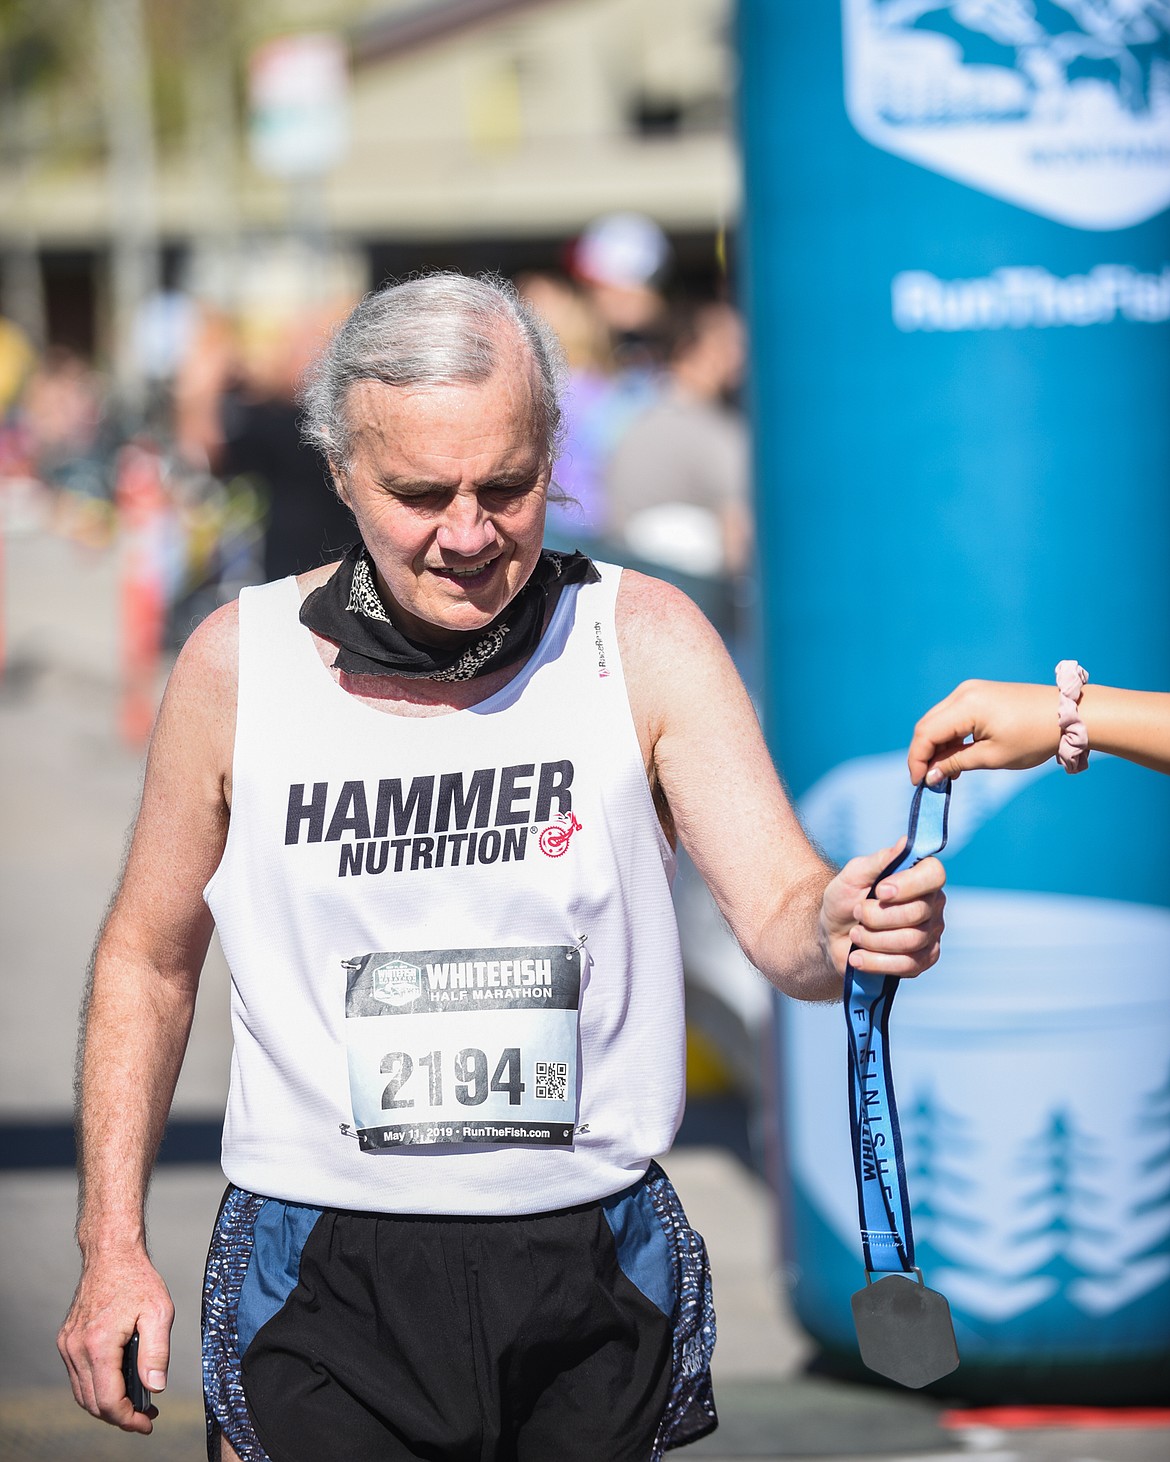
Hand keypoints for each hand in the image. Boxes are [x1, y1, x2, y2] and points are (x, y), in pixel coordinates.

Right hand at [58, 1247, 172, 1433]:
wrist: (111, 1253)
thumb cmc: (138, 1278)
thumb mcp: (159, 1312)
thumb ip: (157, 1353)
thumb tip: (155, 1388)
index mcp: (98, 1344)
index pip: (108, 1401)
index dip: (129, 1419)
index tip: (147, 1423)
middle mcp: (76, 1348)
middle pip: (93, 1403)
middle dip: (119, 1416)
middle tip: (145, 1415)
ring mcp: (68, 1345)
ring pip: (83, 1393)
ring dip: (107, 1405)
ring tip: (135, 1403)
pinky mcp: (66, 1340)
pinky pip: (79, 1376)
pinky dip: (96, 1387)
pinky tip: (119, 1383)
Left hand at [820, 839, 945, 978]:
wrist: (833, 935)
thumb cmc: (845, 899)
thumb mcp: (855, 874)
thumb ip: (881, 860)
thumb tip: (907, 842)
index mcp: (920, 878)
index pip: (934, 875)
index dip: (909, 884)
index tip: (880, 890)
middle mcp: (932, 905)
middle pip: (917, 912)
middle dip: (877, 915)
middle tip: (858, 912)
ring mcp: (930, 934)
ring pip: (910, 940)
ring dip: (872, 939)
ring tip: (855, 934)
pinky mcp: (922, 960)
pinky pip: (907, 965)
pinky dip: (876, 961)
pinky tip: (857, 957)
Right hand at [908, 679, 1056, 784]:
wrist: (1069, 715)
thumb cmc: (1034, 737)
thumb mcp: (993, 757)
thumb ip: (956, 763)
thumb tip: (930, 775)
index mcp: (966, 706)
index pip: (925, 733)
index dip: (917, 759)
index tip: (919, 783)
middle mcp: (963, 693)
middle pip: (927, 725)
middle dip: (924, 754)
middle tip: (929, 780)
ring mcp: (970, 691)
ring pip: (938, 721)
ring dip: (937, 746)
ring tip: (946, 772)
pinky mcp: (979, 694)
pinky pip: (953, 716)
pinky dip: (950, 736)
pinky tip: (957, 756)